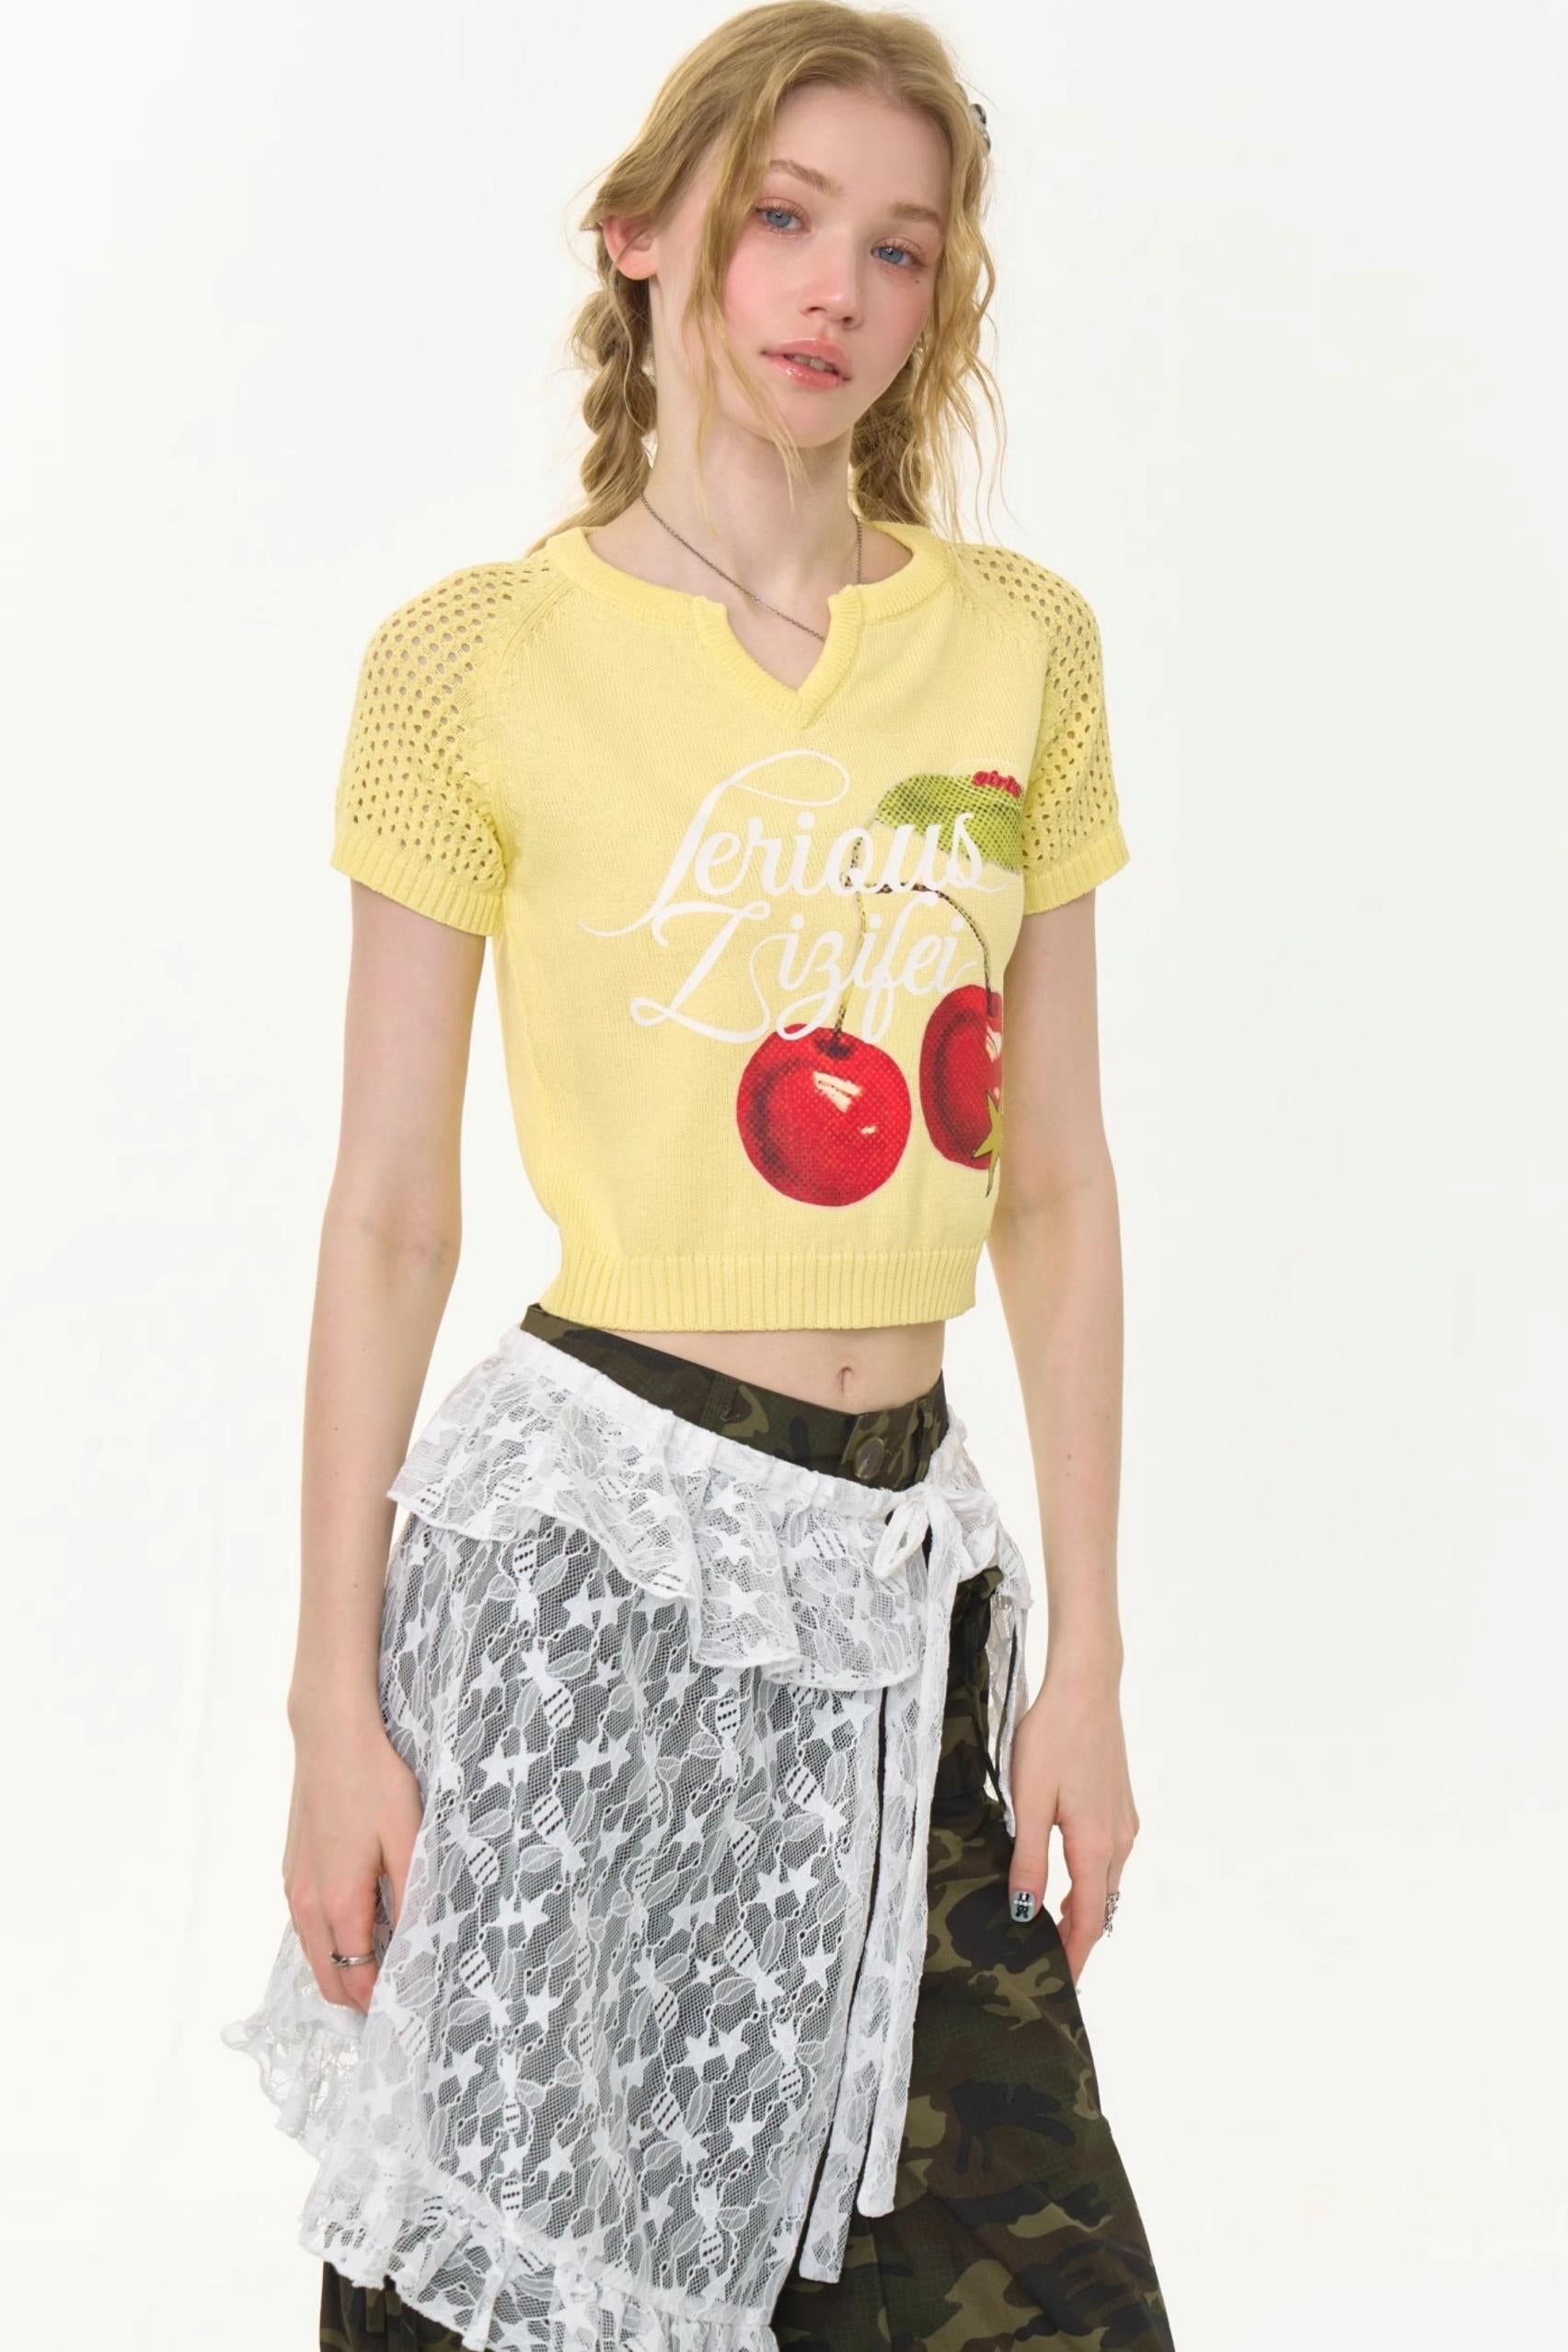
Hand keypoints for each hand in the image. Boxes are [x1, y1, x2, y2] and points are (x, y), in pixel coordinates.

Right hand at [281, 1717, 423, 2013]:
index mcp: (339, 1901)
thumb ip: (411, 1895)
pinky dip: (325, 1944)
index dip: (378, 1998)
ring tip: (374, 1975)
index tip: (404, 2009)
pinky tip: (350, 1932)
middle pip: (326, 1975)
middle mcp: (306, 1902)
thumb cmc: (373, 1782)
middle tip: (390, 2003)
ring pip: (311, 1952)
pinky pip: (305, 1925)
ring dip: (338, 1971)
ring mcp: (293, 1884)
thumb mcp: (407, 1837)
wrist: (329, 1736)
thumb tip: (416, 1942)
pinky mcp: (291, 1867)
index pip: (356, 1974)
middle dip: (355, 1997)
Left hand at [1004, 1663, 1138, 1982]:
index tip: (1058, 1988)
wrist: (1086, 1688)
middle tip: (1044, 1962)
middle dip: (1076, 1939)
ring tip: (1048, 1927)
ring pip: (1105, 1883)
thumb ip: (1029, 1860)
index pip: (1087, 1921)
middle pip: (1100, 1908)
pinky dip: (1088, 1880)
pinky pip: (1108, 1859)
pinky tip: (1063, 1876)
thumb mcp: (1029, 1801)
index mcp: (1096, 1846)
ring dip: (1082, 1909)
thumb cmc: (1052, 1738)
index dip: (1074, 1958)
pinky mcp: (1121, 1806)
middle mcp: (1119, 1841)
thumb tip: (1025, 1914)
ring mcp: (1124, 1822)